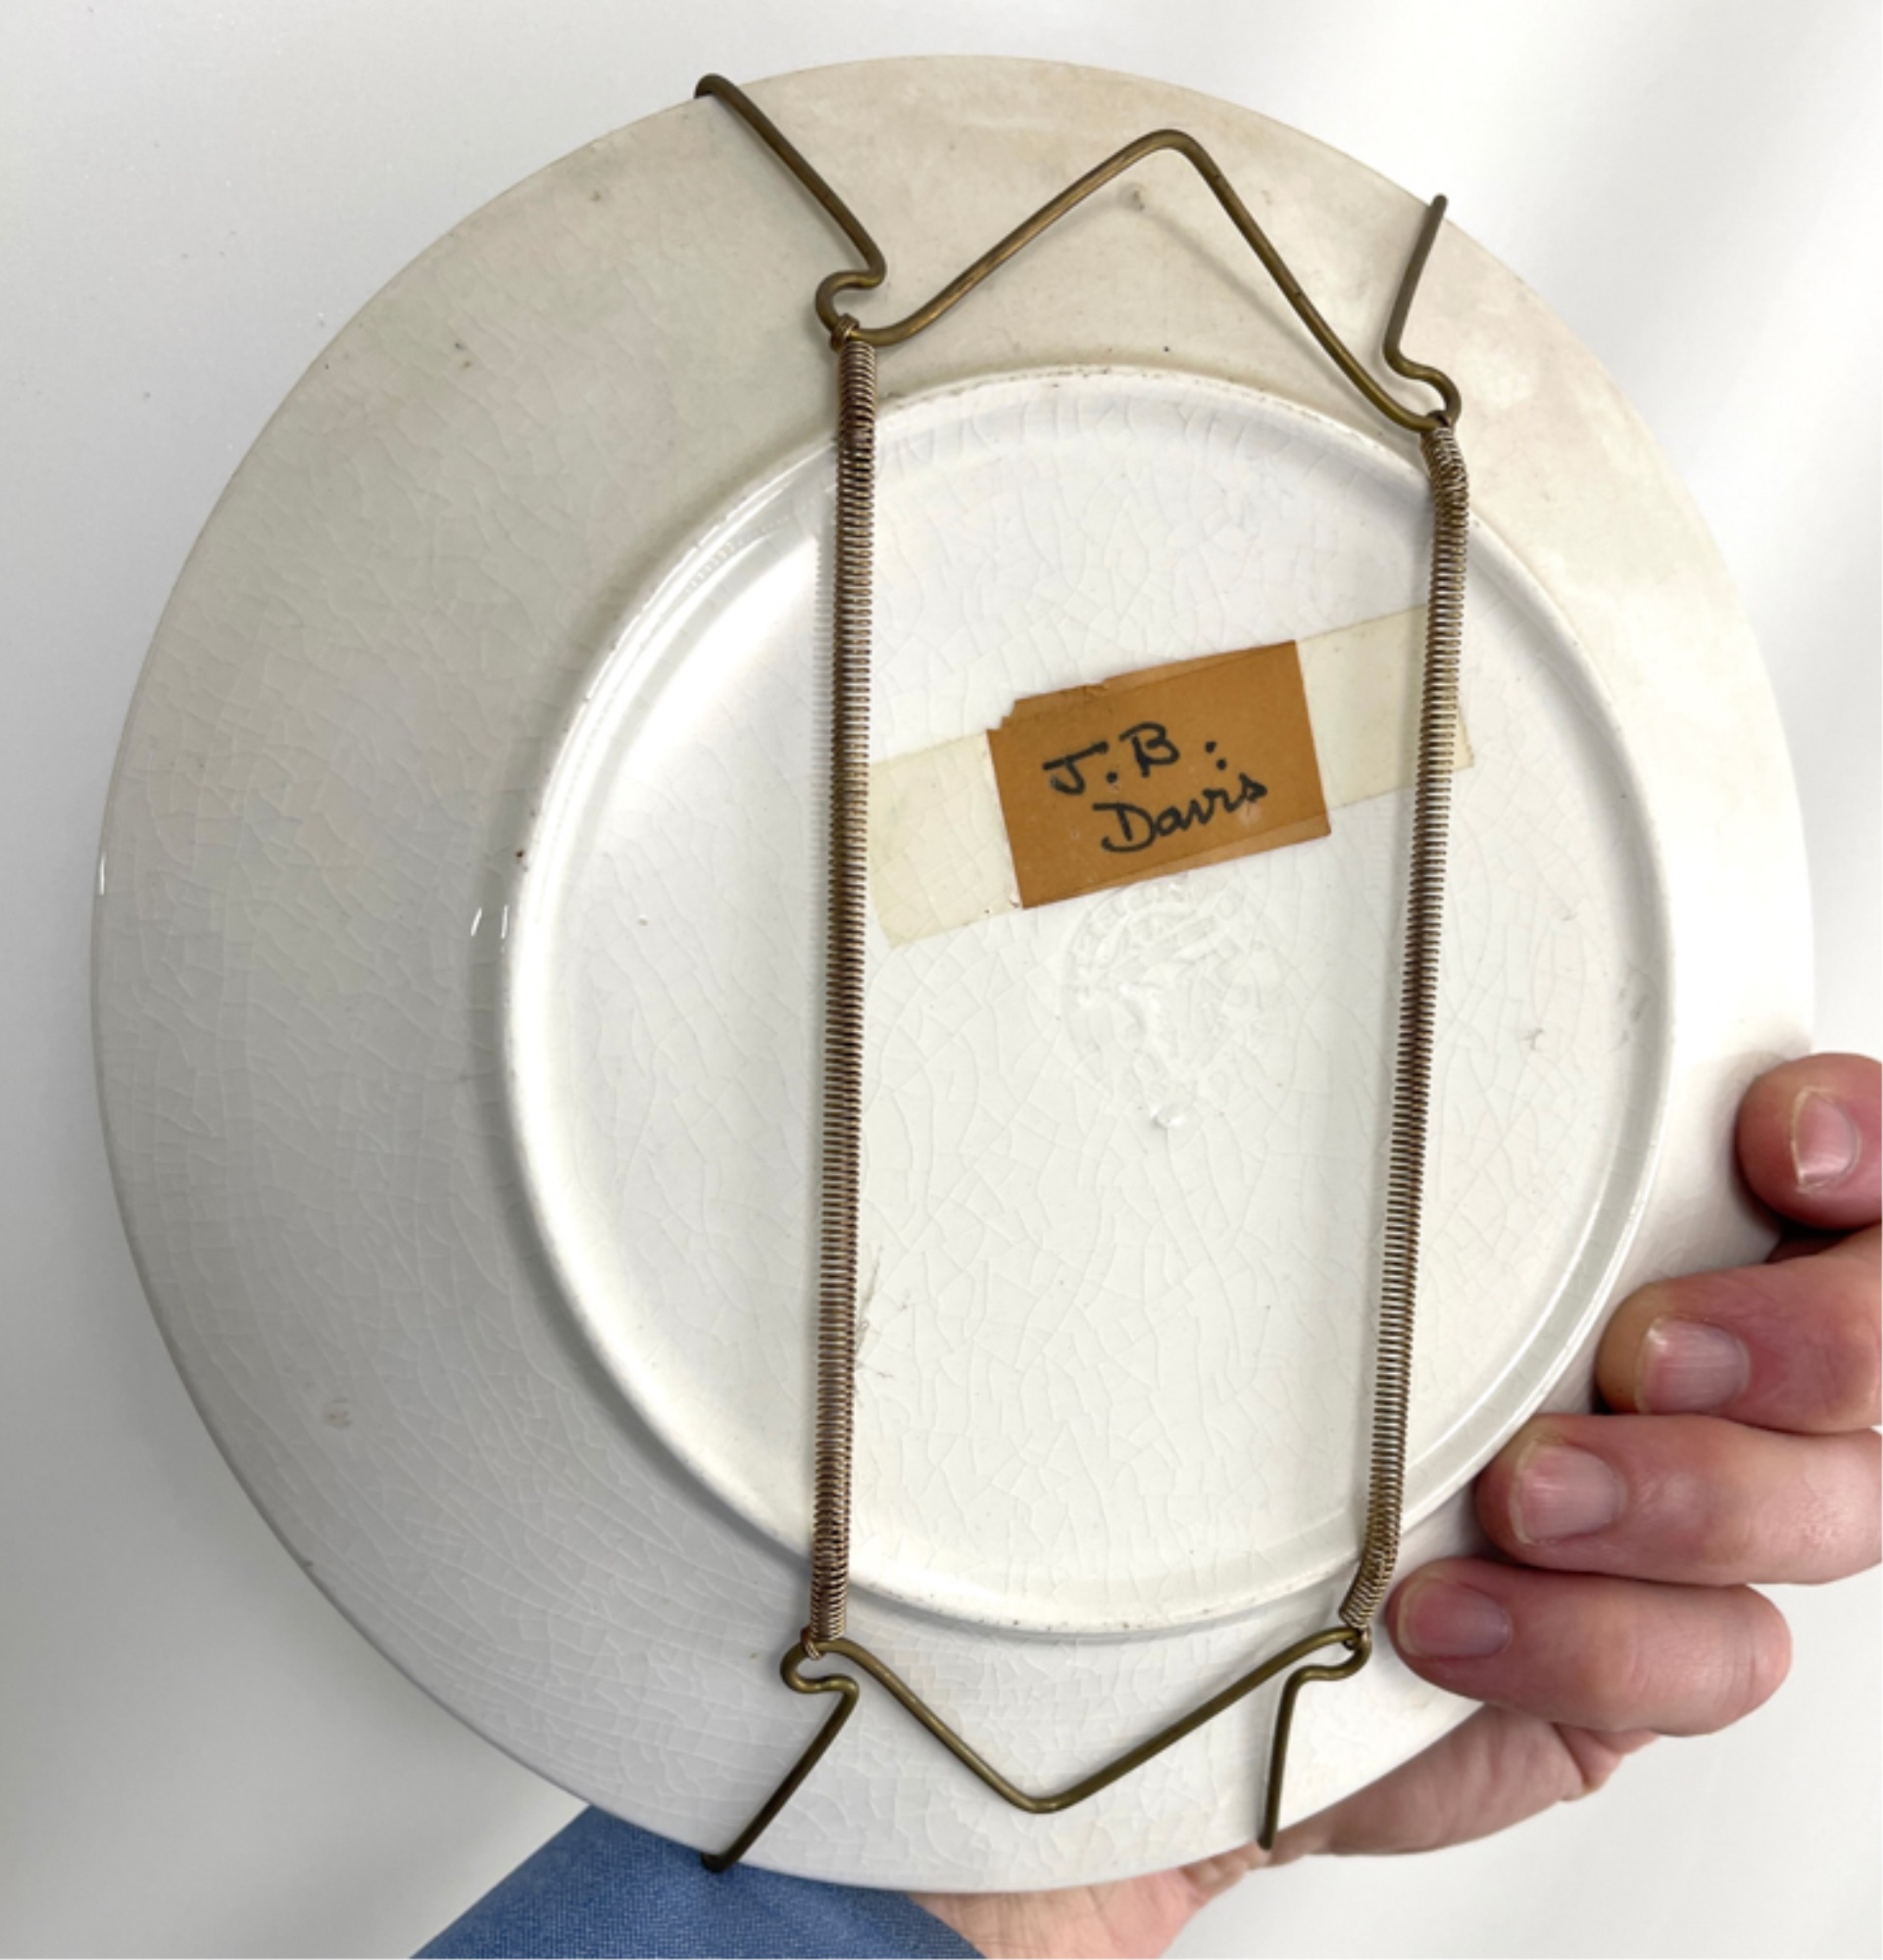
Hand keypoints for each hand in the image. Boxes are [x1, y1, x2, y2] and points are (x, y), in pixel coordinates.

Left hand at [914, 1053, 1879, 1957]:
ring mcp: (1696, 1524)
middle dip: (1809, 1338)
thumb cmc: (1267, 1407)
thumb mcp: (1312, 1257)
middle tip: (1649, 1345)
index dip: (1862, 1139)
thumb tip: (1290, 1007)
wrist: (1198, 1636)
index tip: (1772, 1141)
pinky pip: (1713, 1659)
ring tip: (1529, 1494)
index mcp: (1663, 1230)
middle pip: (1879, 1342)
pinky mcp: (1650, 1662)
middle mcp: (1714, 1369)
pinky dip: (1590, 1640)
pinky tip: (1452, 1617)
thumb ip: (1378, 1160)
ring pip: (1832, 1505)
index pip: (1848, 1169)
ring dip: (1690, 1496)